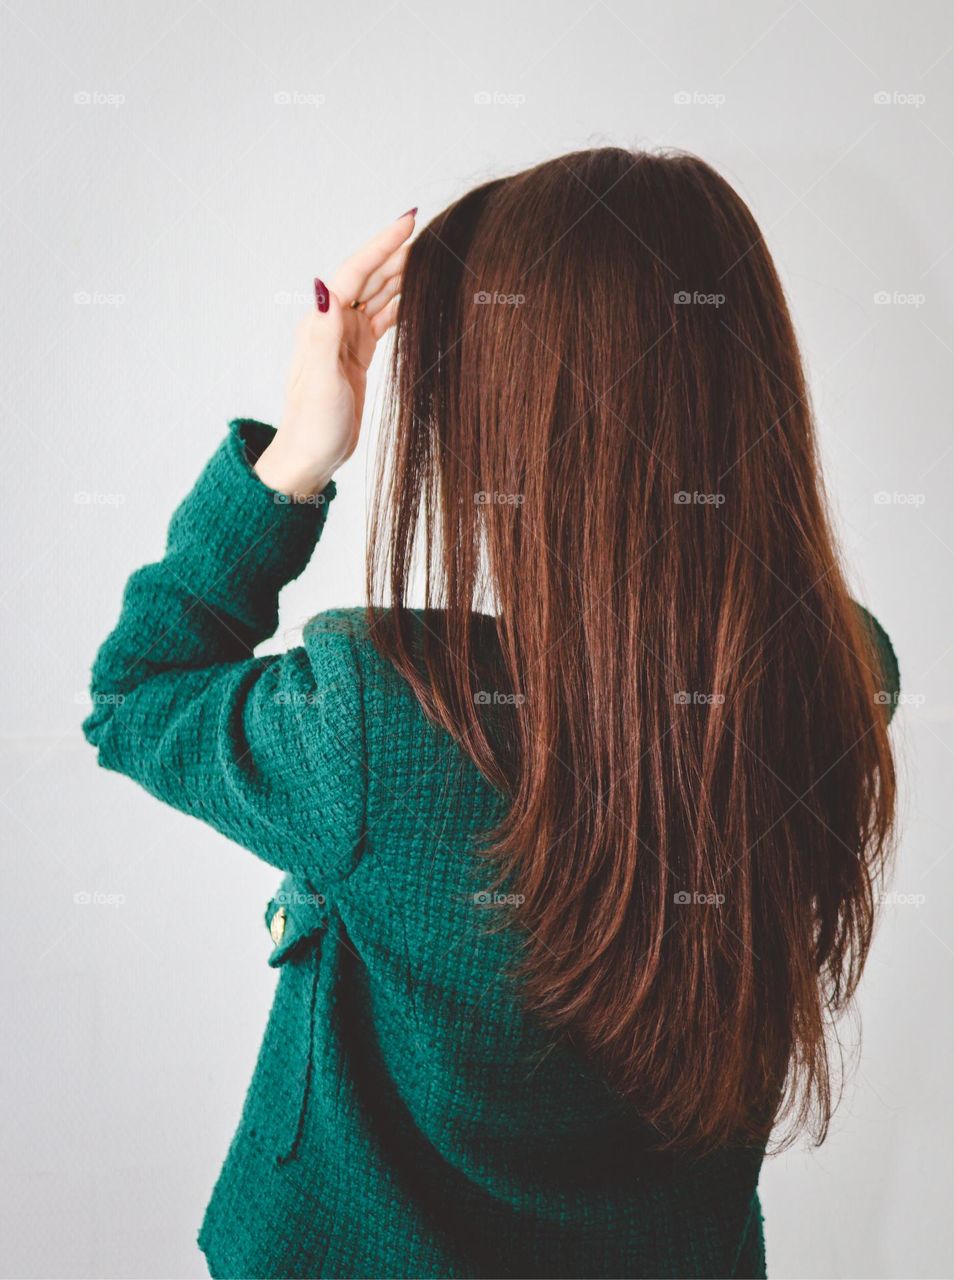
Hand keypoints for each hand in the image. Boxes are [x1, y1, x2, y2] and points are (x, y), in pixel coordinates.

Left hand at [254, 210, 415, 497]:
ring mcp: (347, 338)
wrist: (309, 457)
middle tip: (433, 231)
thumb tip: (324, 287)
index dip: (382, 245)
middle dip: (398, 252)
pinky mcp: (358, 354)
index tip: (410, 222)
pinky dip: (401, 304)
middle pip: (370, 277)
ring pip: (379, 295)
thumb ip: (324, 334)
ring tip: (433, 256)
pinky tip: (420, 295)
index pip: (356, 272)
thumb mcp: (321, 380)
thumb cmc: (312, 425)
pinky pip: (383, 319)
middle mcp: (333, 323)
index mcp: (322, 323)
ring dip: (402, 274)